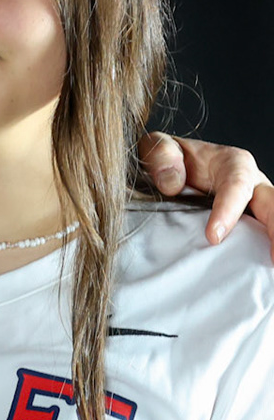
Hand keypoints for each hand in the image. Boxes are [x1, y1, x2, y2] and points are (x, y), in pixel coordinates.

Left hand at [139, 132, 273, 254]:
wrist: (167, 168)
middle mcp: (251, 184)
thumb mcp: (157, 146)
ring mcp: (252, 207)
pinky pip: (258, 238)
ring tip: (270, 266)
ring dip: (272, 243)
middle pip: (271, 204)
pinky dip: (261, 251)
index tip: (213, 237)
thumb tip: (173, 183)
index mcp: (232, 163)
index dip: (228, 210)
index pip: (237, 185)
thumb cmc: (167, 157)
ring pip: (270, 220)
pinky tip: (259, 272)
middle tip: (272, 258)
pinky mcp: (247, 225)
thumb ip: (161, 155)